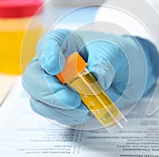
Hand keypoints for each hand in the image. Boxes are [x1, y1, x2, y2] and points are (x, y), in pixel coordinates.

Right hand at [22, 29, 158, 125]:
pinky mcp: (59, 102)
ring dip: (60, 109)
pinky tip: (83, 112)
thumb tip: (94, 80)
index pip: (47, 44)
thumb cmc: (116, 54)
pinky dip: (66, 116)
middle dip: (50, 92)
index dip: (47, 56)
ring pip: (38, 99)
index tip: (56, 67)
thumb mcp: (114, 52)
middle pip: (33, 77)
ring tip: (84, 107)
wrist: (126, 73)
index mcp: (64, 42)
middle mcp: (53, 63)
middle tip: (73, 100)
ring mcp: (53, 84)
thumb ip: (103, 63)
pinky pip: (51, 113)